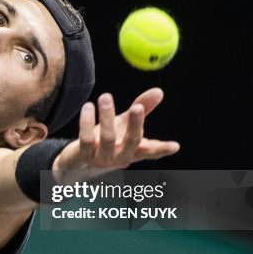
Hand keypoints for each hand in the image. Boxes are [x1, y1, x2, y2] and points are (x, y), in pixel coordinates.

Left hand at [52, 88, 179, 182]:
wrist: (78, 163)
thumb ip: (142, 108)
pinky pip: (86, 139)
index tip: (174, 146)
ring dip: (107, 116)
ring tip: (106, 96)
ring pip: (108, 139)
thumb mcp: (124, 124)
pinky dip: (87, 122)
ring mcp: (102, 159)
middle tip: (137, 107)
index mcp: (134, 151)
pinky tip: (88, 106)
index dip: (162, 149)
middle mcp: (121, 157)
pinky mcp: (84, 157)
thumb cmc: (106, 141)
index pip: (151, 151)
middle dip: (135, 125)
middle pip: (132, 142)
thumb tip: (159, 91)